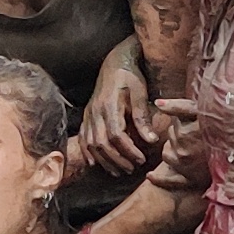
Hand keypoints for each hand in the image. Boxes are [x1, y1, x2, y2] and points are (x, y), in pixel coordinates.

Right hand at [71, 55, 160, 176]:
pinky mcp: (86, 116)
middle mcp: (95, 112)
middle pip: (102, 144)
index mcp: (109, 106)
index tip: (142, 159)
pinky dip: (87, 153)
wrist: (114, 63)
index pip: (116, 135)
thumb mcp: (140, 94)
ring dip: (104, 160)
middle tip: (132, 169)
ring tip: (119, 171)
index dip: (128, 150)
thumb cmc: (130, 77)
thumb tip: (151, 140)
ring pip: (91, 144)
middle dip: (117, 160)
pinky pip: (82, 138)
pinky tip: (95, 163)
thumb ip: (143, 118)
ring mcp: (88, 114)